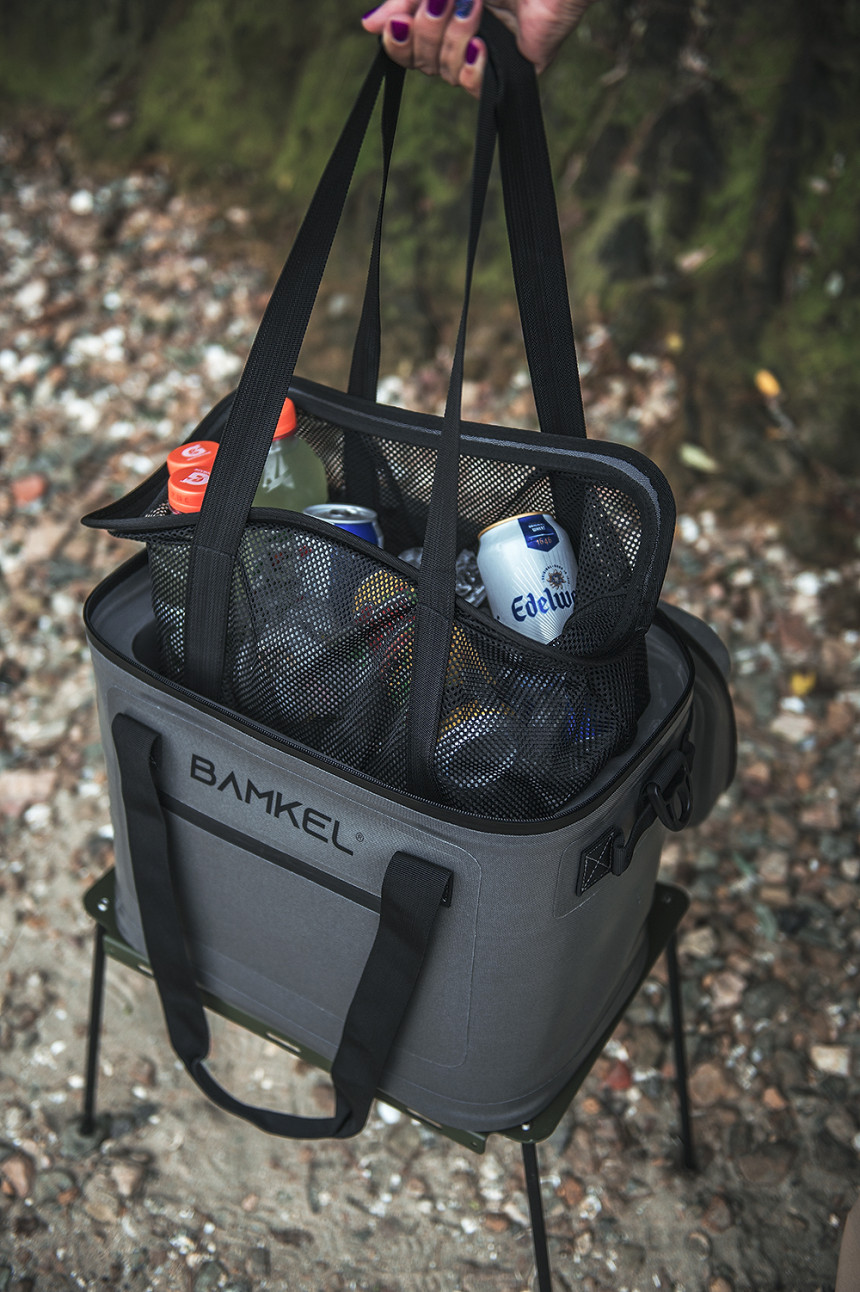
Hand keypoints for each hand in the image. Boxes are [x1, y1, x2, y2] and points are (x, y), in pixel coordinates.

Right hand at [361, 0, 597, 94]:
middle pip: (421, 61)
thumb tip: (369, 25)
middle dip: (428, 31)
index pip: (406, 46)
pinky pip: (474, 88)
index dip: (397, 41)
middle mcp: (463, 40)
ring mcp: (486, 58)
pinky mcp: (511, 73)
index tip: (399, 22)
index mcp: (445, 16)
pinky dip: (472, 66)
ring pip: (445, 72)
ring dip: (455, 37)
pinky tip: (482, 45)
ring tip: (475, 5)